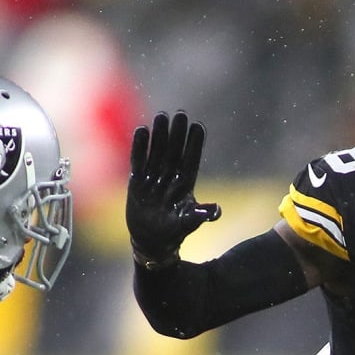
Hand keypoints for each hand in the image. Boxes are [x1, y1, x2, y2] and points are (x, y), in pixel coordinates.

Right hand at [126, 111, 221, 263]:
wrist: (152, 241)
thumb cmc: (174, 232)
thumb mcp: (188, 223)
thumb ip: (200, 215)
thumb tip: (216, 211)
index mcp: (185, 183)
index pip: (191, 159)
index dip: (194, 143)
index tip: (198, 126)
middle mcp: (170, 176)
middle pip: (174, 150)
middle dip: (177, 133)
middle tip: (180, 114)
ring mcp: (154, 177)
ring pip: (157, 151)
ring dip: (159, 135)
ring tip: (162, 116)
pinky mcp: (138, 181)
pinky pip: (138, 160)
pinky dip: (139, 147)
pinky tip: (141, 130)